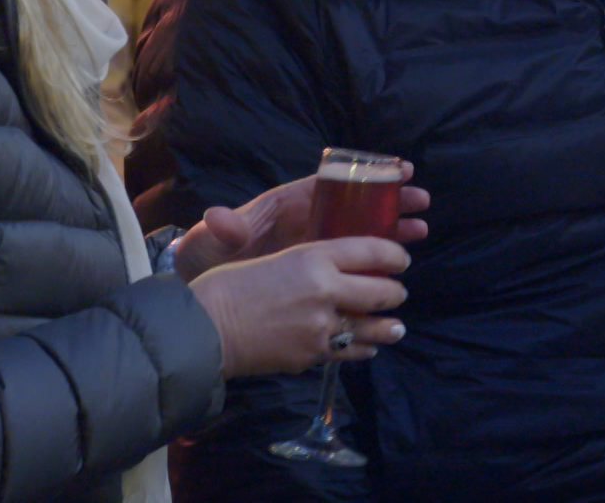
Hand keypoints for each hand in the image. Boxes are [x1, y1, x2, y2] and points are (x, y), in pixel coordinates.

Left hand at [172, 162, 429, 281]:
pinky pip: (351, 263)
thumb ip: (223, 229)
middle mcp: (305, 221)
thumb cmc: (208, 258)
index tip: (396, 167)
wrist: (204, 297)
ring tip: (420, 229)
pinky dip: (376, 262)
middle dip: (388, 200)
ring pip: (359, 233)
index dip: (364, 172)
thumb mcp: (212, 241)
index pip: (330, 182)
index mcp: (286, 204)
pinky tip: (398, 267)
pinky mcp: (316, 274)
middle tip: (420, 199)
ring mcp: (313, 247)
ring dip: (390, 229)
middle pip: (354, 205)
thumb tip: (221, 219)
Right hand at [190, 237, 410, 377]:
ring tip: (396, 327)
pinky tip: (368, 348)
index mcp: (313, 257)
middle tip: (397, 292)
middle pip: (380, 290)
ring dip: (388, 326)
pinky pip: (350, 351)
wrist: (203, 329)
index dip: (393, 254)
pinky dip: (363, 349)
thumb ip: (307, 264)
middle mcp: (326, 289)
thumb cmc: (225, 286)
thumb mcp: (270, 258)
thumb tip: (330, 267)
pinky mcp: (313, 354)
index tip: (401, 258)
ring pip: (372, 326)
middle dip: (394, 292)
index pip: (370, 250)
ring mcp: (322, 326)